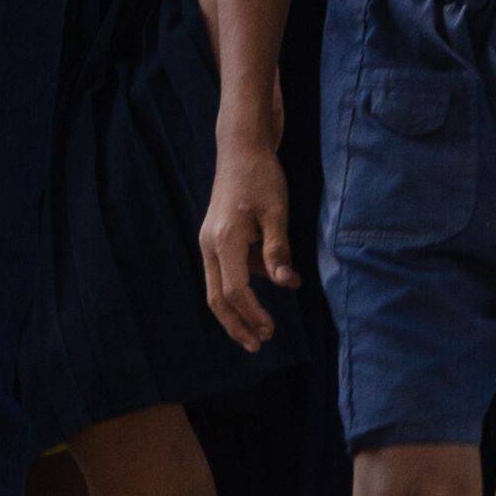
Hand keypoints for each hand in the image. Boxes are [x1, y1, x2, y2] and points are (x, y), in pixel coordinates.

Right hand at [197, 141, 288, 351]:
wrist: (240, 149)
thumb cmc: (261, 177)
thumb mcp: (277, 212)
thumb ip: (279, 251)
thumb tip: (286, 286)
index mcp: (225, 239)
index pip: (235, 290)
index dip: (253, 314)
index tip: (272, 331)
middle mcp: (210, 244)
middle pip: (216, 297)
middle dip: (236, 325)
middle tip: (258, 346)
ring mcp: (209, 241)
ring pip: (217, 287)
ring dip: (239, 310)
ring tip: (263, 328)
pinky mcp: (215, 238)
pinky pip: (225, 271)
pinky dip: (243, 286)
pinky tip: (270, 282)